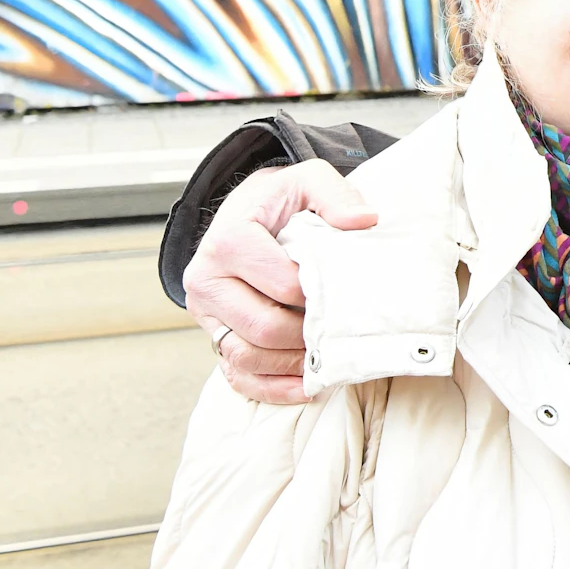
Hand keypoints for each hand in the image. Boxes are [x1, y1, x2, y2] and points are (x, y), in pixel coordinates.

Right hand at [184, 160, 377, 403]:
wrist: (247, 213)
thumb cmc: (280, 201)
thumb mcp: (307, 180)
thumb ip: (334, 194)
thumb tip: (363, 221)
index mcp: (229, 240)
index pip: (283, 285)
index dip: (320, 295)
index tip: (348, 293)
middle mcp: (206, 280)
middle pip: (264, 327)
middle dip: (308, 334)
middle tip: (343, 329)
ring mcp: (205, 314)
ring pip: (248, 356)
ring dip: (294, 363)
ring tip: (330, 356)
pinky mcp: (213, 336)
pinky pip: (237, 376)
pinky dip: (272, 388)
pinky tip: (308, 387)